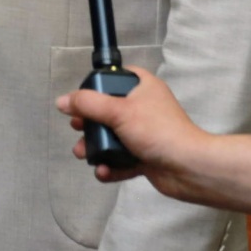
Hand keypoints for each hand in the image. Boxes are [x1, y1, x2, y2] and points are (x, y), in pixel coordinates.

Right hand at [57, 67, 207, 194]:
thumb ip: (87, 104)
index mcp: (143, 87)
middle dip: (89, 124)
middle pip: (108, 111)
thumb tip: (62, 101)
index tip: (81, 99)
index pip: (115, 78)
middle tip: (77, 128)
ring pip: (112, 137)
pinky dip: (110, 165)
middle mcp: (144, 108)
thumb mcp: (118, 111)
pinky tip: (103, 171)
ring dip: (96, 147)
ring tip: (84, 155)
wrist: (188, 168)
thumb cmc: (158, 131)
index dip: (96, 86)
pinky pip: (121, 159)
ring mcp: (144, 133)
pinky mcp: (146, 157)